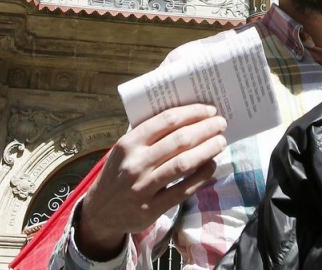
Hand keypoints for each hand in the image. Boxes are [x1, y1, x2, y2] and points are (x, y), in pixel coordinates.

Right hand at [77, 104, 227, 259]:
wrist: (100, 211)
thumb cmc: (118, 172)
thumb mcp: (124, 149)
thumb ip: (147, 134)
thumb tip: (185, 116)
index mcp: (128, 143)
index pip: (166, 120)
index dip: (192, 112)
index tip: (208, 109)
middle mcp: (136, 163)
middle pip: (179, 140)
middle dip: (205, 129)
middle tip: (221, 123)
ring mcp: (144, 187)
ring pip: (184, 164)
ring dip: (207, 150)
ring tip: (221, 142)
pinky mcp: (152, 209)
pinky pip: (184, 189)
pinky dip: (201, 176)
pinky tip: (211, 166)